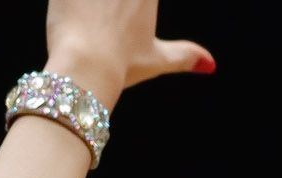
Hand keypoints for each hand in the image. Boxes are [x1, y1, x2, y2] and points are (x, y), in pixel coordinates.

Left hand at [45, 0, 212, 109]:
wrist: (86, 68)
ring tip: (89, 14)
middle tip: (105, 16)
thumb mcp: (156, 60)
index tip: (124, 15)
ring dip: (90, 2)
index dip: (134, 5)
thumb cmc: (121, 66)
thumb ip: (184, 56)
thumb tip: (210, 64)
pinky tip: (71, 8)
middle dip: (110, 4)